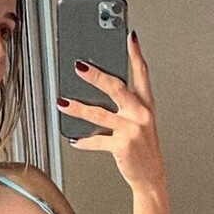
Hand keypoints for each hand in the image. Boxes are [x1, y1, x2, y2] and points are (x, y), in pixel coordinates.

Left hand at [58, 32, 167, 191]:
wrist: (150, 176)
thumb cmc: (142, 148)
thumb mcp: (139, 122)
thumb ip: (125, 105)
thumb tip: (97, 90)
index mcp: (146, 104)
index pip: (142, 73)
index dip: (136, 54)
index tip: (130, 36)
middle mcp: (140, 114)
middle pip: (116, 88)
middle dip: (96, 75)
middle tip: (79, 66)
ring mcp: (132, 129)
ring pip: (100, 114)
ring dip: (78, 108)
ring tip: (63, 102)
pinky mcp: (123, 146)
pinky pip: (97, 141)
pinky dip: (84, 141)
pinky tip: (75, 139)